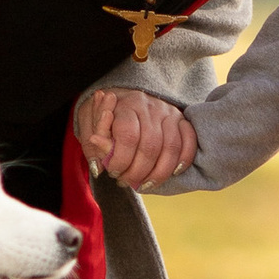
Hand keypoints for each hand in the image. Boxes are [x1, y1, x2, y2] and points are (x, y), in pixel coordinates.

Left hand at [72, 88, 196, 188]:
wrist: (124, 93)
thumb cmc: (105, 111)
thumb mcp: (89, 119)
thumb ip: (92, 143)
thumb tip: (98, 167)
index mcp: (126, 104)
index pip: (128, 136)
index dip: (120, 160)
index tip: (111, 171)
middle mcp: (150, 106)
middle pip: (150, 145)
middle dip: (137, 172)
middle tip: (126, 181)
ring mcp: (168, 112)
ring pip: (171, 147)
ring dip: (158, 174)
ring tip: (144, 184)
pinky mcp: (181, 119)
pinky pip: (189, 141)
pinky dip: (183, 160)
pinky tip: (172, 173)